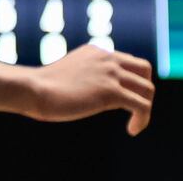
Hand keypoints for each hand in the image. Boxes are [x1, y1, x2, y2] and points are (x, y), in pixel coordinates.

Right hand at [31, 44, 153, 135]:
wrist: (35, 89)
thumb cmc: (43, 87)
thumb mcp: (67, 74)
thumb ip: (82, 76)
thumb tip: (85, 91)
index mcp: (96, 52)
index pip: (128, 61)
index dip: (130, 81)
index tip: (124, 100)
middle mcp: (107, 58)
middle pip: (144, 69)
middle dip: (144, 89)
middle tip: (135, 108)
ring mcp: (110, 74)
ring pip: (147, 89)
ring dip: (145, 108)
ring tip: (135, 124)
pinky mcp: (111, 92)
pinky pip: (142, 106)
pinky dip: (143, 120)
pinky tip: (132, 130)